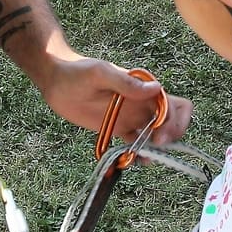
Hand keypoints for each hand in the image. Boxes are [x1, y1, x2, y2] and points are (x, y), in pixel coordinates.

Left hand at [38, 53, 192, 145]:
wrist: (56, 80)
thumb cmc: (77, 71)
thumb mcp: (100, 73)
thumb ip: (126, 82)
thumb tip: (156, 89)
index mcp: (143, 88)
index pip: (174, 104)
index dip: (174, 120)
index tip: (160, 133)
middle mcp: (142, 103)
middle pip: (171, 121)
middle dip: (171, 135)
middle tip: (155, 146)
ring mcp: (131, 117)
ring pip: (156, 134)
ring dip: (156, 147)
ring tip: (145, 158)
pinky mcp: (118, 128)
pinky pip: (135, 143)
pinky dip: (138, 153)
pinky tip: (133, 160)